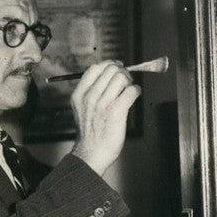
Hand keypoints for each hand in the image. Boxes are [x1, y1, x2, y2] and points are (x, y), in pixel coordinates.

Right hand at [70, 60, 141, 175]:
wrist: (91, 152)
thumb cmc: (90, 133)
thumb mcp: (81, 108)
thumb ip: (91, 91)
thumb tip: (110, 75)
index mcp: (79, 94)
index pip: (95, 68)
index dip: (109, 64)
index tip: (116, 67)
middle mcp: (90, 97)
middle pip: (111, 70)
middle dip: (122, 72)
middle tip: (125, 81)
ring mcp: (103, 104)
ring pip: (122, 78)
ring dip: (129, 81)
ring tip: (129, 90)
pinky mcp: (116, 111)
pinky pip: (131, 91)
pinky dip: (136, 91)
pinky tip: (133, 96)